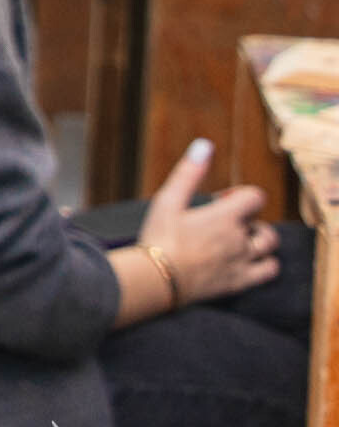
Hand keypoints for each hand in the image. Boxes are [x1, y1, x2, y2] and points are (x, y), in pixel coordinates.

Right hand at [140, 137, 277, 306]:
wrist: (157, 279)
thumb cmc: (159, 237)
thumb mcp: (168, 200)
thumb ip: (189, 172)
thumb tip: (204, 144)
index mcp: (225, 217)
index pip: (255, 197)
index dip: (242, 195)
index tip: (221, 200)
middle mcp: (240, 239)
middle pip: (262, 223)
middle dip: (249, 219)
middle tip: (224, 222)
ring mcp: (243, 261)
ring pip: (269, 246)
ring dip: (259, 240)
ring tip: (237, 240)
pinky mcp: (240, 281)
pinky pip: (269, 271)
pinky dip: (265, 263)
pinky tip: (246, 261)